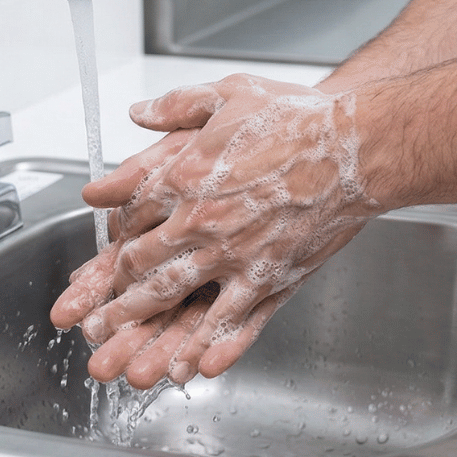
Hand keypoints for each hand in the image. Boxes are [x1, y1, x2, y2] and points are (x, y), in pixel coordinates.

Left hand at [50, 74, 381, 386]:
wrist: (358, 147)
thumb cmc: (300, 120)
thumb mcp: (228, 92)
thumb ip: (177, 105)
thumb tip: (139, 113)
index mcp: (185, 176)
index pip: (130, 214)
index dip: (114, 233)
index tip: (110, 244)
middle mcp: (201, 221)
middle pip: (140, 264)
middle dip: (114, 291)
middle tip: (98, 312)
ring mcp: (234, 254)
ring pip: (173, 297)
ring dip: (143, 324)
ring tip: (124, 348)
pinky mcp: (269, 277)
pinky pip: (229, 319)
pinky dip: (208, 344)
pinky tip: (194, 364)